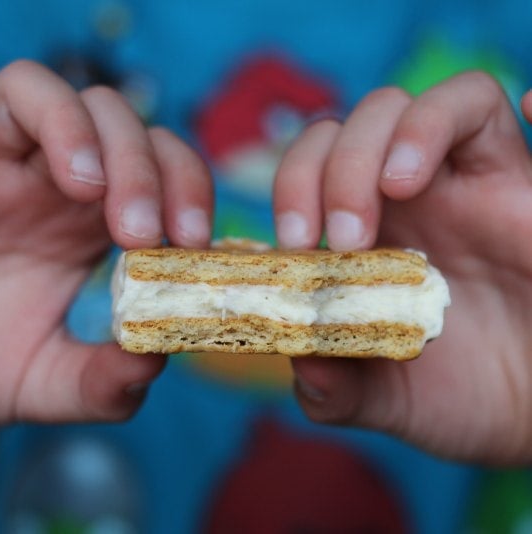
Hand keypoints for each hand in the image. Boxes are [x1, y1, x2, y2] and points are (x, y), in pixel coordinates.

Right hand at [0, 62, 212, 427]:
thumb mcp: (45, 381)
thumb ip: (101, 382)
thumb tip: (153, 363)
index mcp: (90, 222)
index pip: (161, 167)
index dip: (187, 188)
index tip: (193, 240)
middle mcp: (48, 181)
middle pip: (116, 122)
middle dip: (142, 168)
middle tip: (137, 233)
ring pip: (42, 90)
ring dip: (75, 128)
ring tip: (82, 186)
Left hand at [274, 72, 531, 463]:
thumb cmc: (461, 394)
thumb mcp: (386, 399)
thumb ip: (335, 388)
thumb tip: (300, 361)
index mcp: (357, 240)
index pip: (305, 173)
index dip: (290, 190)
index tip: (294, 244)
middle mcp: (397, 202)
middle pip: (344, 130)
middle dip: (329, 170)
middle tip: (343, 238)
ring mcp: (452, 181)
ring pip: (402, 106)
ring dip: (381, 143)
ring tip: (392, 194)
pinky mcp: (509, 174)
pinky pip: (482, 105)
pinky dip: (451, 113)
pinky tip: (429, 161)